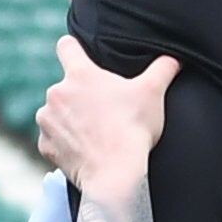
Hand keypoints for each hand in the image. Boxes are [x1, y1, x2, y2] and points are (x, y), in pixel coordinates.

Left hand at [39, 36, 179, 221]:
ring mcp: (47, 121)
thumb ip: (164, 68)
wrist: (115, 174)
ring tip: (94, 132)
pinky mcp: (45, 146)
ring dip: (69, 120)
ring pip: (56, 113)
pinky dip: (64, 144)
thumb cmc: (133, 129)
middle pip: (65, 86)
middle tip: (103, 109)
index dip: (74, 48)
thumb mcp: (154, 92)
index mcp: (80, 75)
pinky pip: (52, 140)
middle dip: (80, 95)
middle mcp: (56, 94)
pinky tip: (85, 150)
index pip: (66, 46)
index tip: (83, 57)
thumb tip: (176, 57)